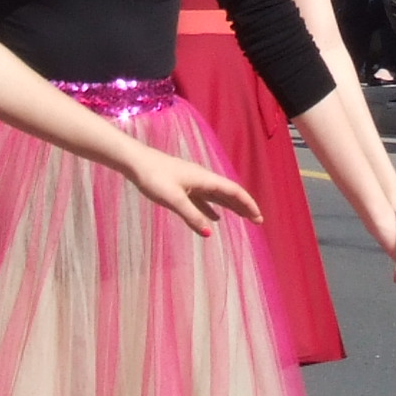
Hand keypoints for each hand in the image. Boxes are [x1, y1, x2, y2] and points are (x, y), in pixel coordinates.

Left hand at [121, 143, 260, 235]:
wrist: (136, 162)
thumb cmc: (154, 178)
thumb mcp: (173, 199)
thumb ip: (191, 216)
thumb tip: (209, 233)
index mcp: (204, 179)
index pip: (234, 191)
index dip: (248, 204)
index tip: (259, 218)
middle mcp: (203, 179)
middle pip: (229, 193)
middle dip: (244, 207)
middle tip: (258, 222)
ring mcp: (193, 182)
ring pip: (218, 196)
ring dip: (231, 207)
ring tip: (243, 219)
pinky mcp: (183, 186)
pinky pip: (204, 199)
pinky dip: (212, 208)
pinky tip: (214, 219)